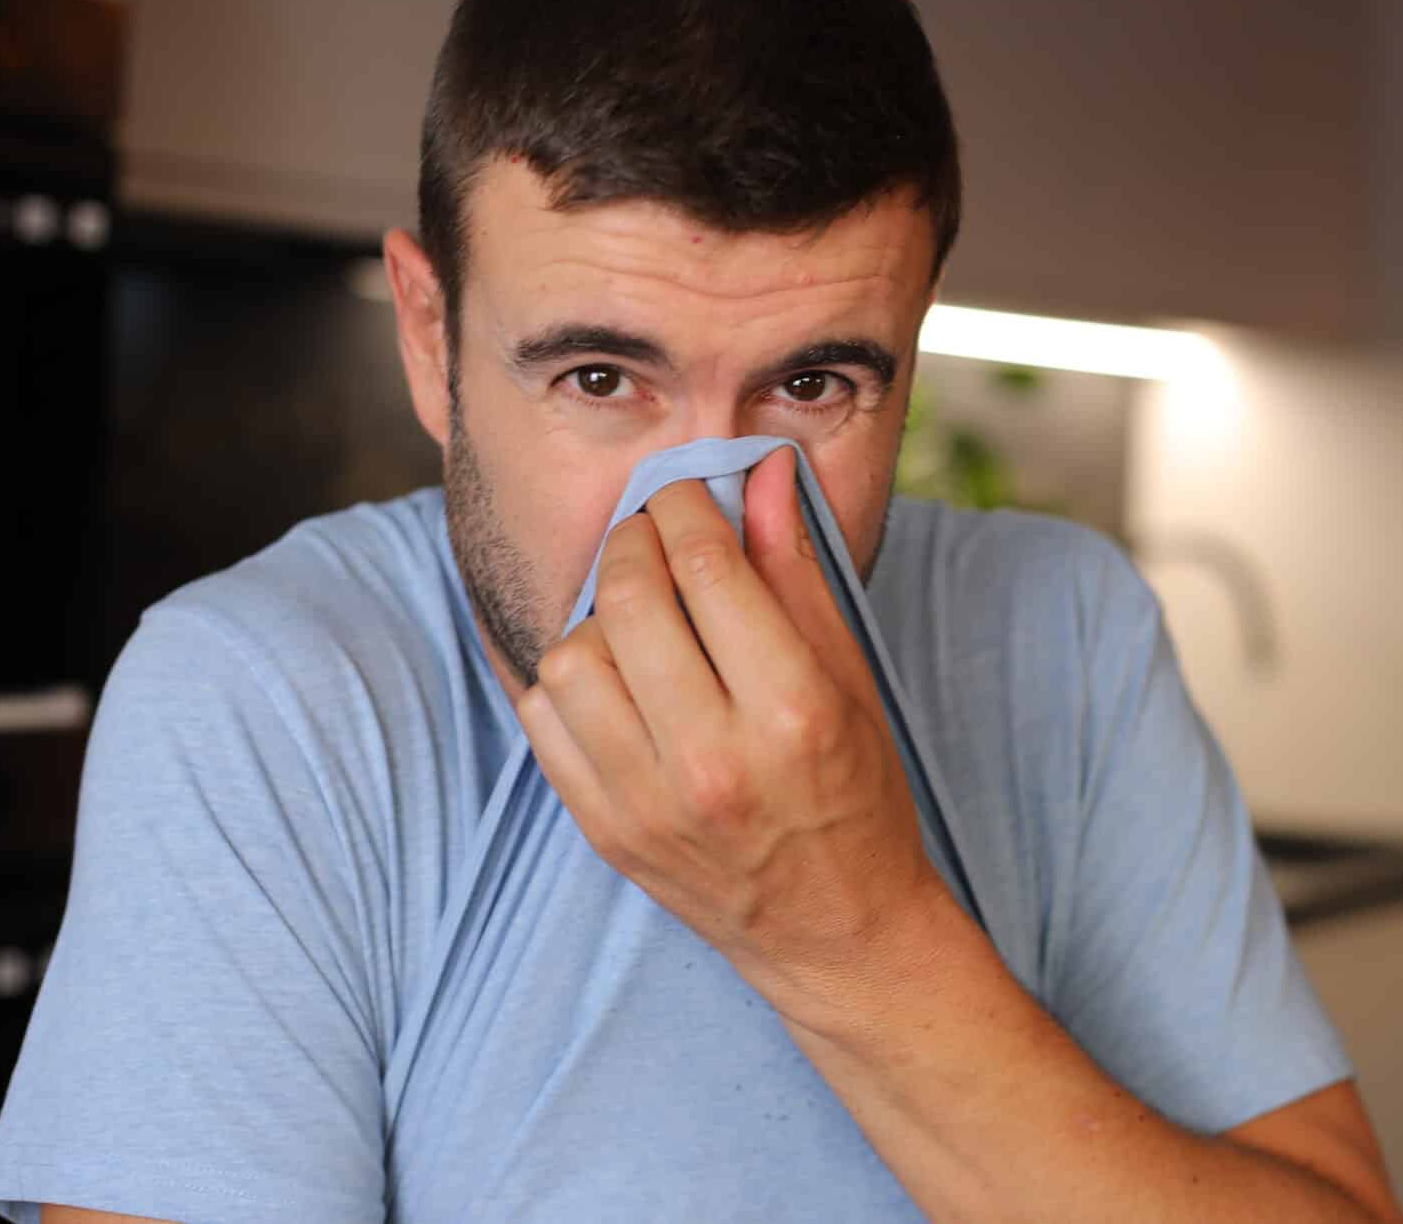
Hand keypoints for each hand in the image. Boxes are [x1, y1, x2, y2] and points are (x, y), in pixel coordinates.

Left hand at [517, 447, 947, 1024]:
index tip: (684, 492)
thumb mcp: (848, 679)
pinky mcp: (605, 831)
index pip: (707, 566)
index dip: (685, 505)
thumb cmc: (857, 796)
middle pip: (631, 598)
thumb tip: (762, 472)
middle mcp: (712, 761)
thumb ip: (795, 572)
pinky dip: (567, 678)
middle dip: (633, 540)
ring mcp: (648, 803)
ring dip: (597, 613)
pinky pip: (545, 720)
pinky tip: (610, 672)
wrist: (835, 932)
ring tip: (635, 615)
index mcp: (790, 712)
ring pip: (571, 656)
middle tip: (650, 533)